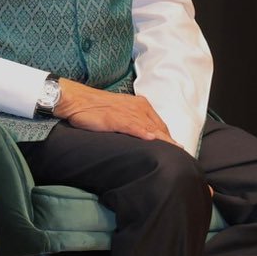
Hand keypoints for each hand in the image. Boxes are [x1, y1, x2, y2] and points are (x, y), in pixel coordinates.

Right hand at [53, 80, 177, 143]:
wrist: (76, 99)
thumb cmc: (94, 107)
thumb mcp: (118, 113)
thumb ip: (131, 122)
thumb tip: (142, 136)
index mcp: (139, 105)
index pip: (158, 124)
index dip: (167, 137)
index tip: (176, 149)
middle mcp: (137, 107)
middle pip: (159, 127)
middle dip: (169, 141)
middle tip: (180, 155)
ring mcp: (127, 112)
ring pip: (150, 128)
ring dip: (163, 140)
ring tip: (174, 152)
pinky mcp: (116, 118)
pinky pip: (133, 126)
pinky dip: (143, 133)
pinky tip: (152, 139)